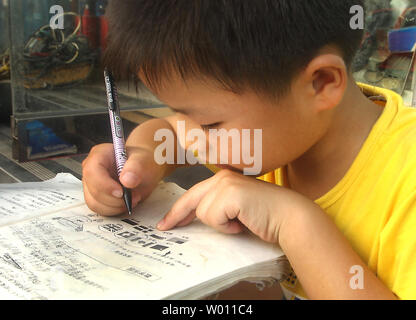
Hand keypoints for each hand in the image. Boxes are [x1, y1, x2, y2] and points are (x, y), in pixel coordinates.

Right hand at [82, 143, 163, 215]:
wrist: (144, 168)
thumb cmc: (141, 160)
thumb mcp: (143, 159)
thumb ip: (136, 167)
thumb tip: (127, 180)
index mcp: (100, 155)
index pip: (92, 171)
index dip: (105, 185)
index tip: (122, 192)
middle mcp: (92, 170)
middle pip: (93, 191)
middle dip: (115, 199)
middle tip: (134, 195)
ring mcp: (92, 184)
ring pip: (95, 204)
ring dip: (116, 206)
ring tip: (132, 198)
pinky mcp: (97, 197)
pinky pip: (100, 209)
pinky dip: (115, 210)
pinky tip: (126, 202)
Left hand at [157, 169, 309, 243]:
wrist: (289, 216)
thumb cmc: (266, 215)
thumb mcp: (237, 207)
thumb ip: (219, 205)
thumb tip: (196, 215)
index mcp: (224, 177)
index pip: (195, 193)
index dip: (179, 209)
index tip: (168, 221)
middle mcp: (222, 176)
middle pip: (190, 199)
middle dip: (176, 215)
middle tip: (163, 227)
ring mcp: (226, 183)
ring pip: (203, 212)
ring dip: (221, 224)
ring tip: (241, 222)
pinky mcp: (230, 193)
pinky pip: (214, 217)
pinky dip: (227, 226)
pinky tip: (243, 222)